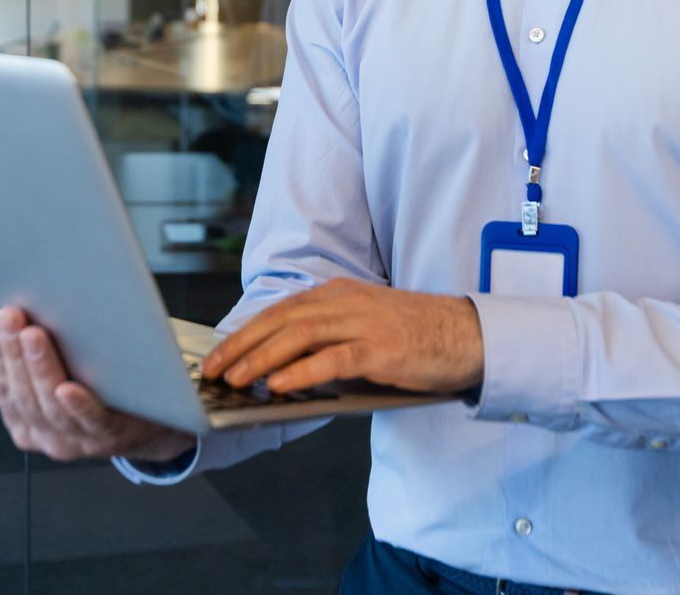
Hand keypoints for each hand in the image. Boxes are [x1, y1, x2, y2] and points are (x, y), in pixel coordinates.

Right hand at [0, 307, 196, 464]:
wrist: (149, 425)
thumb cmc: (86, 395)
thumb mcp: (36, 388)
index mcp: (23, 423)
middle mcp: (46, 436)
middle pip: (23, 394)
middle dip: (12, 354)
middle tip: (10, 317)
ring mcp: (78, 439)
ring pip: (51, 406)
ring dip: (40, 369)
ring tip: (33, 334)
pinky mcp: (112, 435)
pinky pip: (92, 421)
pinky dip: (78, 405)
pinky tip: (69, 386)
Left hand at [201, 279, 482, 395]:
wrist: (467, 335)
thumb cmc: (414, 336)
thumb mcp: (364, 326)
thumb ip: (326, 338)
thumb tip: (279, 367)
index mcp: (338, 293)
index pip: (280, 310)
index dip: (245, 331)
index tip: (217, 352)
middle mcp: (346, 302)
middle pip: (281, 319)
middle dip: (241, 344)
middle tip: (211, 369)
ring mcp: (364, 323)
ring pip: (299, 336)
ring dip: (261, 358)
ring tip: (235, 378)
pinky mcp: (381, 349)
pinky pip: (332, 359)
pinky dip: (300, 372)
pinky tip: (278, 385)